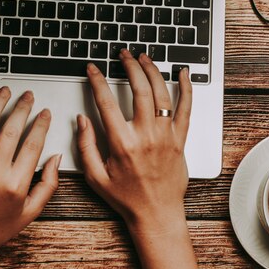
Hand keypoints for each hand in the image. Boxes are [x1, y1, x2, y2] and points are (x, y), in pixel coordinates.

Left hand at [0, 87, 60, 268]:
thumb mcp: (32, 211)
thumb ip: (49, 184)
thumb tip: (56, 158)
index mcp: (16, 184)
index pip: (33, 144)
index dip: (41, 125)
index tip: (45, 113)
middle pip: (12, 131)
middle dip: (23, 108)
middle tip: (28, 96)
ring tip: (5, 91)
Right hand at [77, 50, 190, 226]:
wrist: (156, 213)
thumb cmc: (126, 197)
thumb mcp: (95, 177)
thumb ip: (85, 146)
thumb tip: (81, 120)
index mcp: (123, 144)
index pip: (107, 102)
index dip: (97, 81)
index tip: (93, 69)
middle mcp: (146, 136)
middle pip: (139, 89)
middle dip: (129, 66)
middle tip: (123, 55)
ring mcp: (165, 136)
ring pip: (162, 94)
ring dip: (153, 71)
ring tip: (144, 57)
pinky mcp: (180, 139)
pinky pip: (187, 109)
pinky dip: (187, 88)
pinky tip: (183, 73)